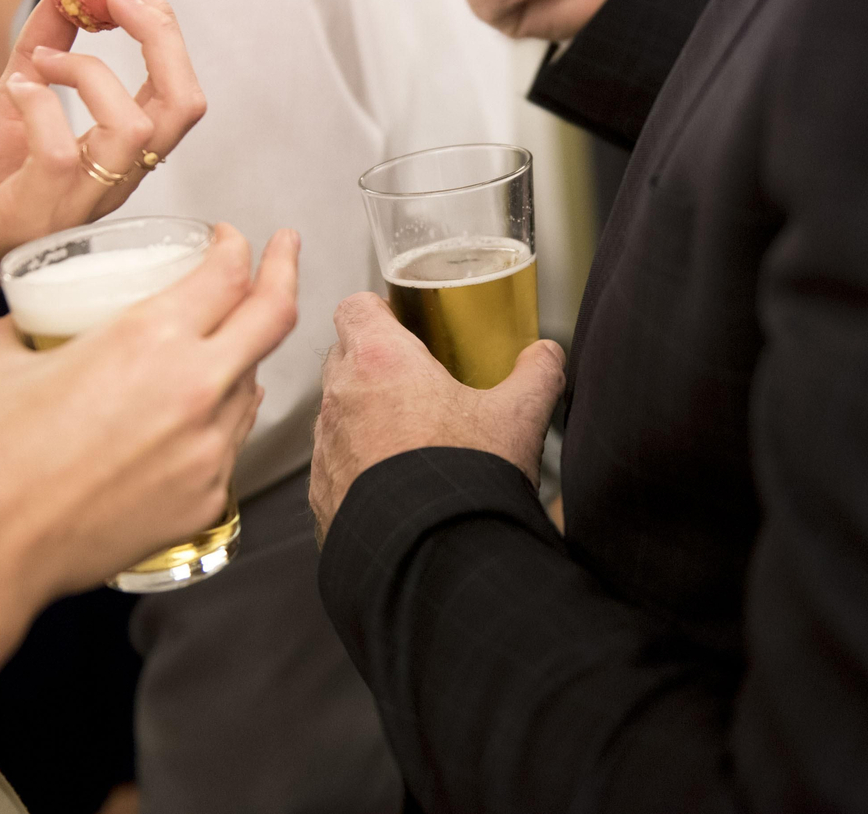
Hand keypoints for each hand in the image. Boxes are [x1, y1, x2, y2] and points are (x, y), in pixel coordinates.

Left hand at [0, 0, 206, 312]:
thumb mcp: (14, 100)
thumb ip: (44, 45)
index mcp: (121, 157)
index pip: (180, 93)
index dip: (165, 29)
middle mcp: (116, 183)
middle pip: (182, 105)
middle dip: (159, 33)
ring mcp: (79, 205)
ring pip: (133, 128)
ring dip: (88, 70)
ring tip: (39, 61)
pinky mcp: (33, 218)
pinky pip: (58, 151)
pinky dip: (39, 103)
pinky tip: (15, 92)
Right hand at [0, 226, 299, 605]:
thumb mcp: (2, 366)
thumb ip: (24, 334)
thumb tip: (22, 326)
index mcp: (150, 338)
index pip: (228, 273)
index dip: (237, 246)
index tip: (230, 240)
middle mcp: (195, 388)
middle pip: (274, 316)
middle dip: (284, 273)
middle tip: (283, 251)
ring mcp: (209, 449)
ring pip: (253, 385)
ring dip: (240, 360)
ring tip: (211, 353)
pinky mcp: (207, 500)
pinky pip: (230, 445)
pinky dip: (219, 422)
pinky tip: (194, 421)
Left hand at [309, 293, 565, 545]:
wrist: (432, 559)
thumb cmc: (464, 478)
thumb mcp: (519, 417)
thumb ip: (537, 373)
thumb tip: (546, 355)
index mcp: (380, 362)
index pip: (355, 308)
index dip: (377, 311)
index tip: (401, 323)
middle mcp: (341, 399)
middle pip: (344, 358)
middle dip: (374, 363)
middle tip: (417, 382)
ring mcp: (325, 448)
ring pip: (338, 413)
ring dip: (365, 416)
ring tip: (410, 437)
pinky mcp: (321, 494)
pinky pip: (335, 464)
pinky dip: (358, 465)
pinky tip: (395, 483)